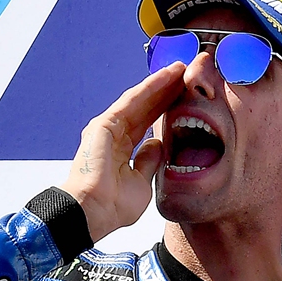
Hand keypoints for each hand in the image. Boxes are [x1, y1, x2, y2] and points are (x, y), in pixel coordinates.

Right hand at [60, 62, 185, 241]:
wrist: (95, 211)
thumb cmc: (113, 206)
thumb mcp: (142, 182)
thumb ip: (149, 161)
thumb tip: (158, 145)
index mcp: (121, 152)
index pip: (147, 125)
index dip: (165, 111)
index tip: (184, 99)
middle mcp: (113, 137)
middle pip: (144, 109)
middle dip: (165, 92)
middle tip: (185, 76)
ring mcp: (108, 128)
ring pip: (139, 100)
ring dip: (160, 84)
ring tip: (179, 69)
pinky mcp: (105, 123)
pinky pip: (132, 101)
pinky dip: (150, 87)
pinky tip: (166, 76)